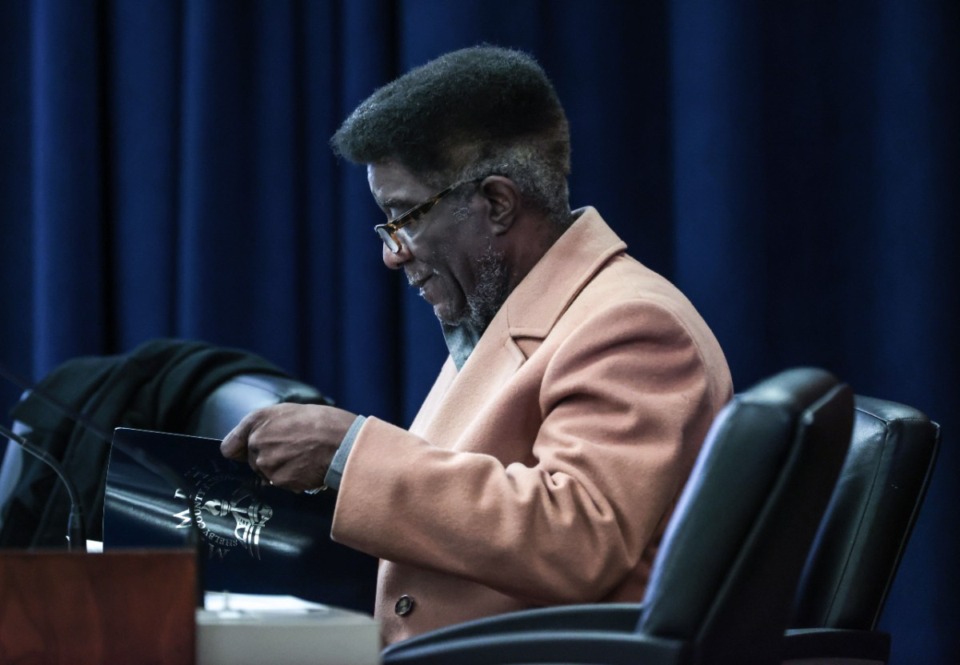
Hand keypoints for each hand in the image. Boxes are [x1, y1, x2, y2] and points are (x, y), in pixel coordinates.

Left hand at [220, 403, 356, 491]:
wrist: (343, 441)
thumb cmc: (322, 422)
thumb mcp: (289, 411)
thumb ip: (267, 425)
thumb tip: (256, 440)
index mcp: (257, 420)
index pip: (229, 447)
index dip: (240, 451)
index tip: (247, 453)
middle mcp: (256, 442)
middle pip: (252, 461)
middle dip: (269, 459)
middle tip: (293, 450)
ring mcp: (266, 463)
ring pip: (267, 474)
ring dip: (281, 471)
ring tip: (303, 459)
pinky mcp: (278, 480)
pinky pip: (281, 484)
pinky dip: (292, 480)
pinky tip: (307, 469)